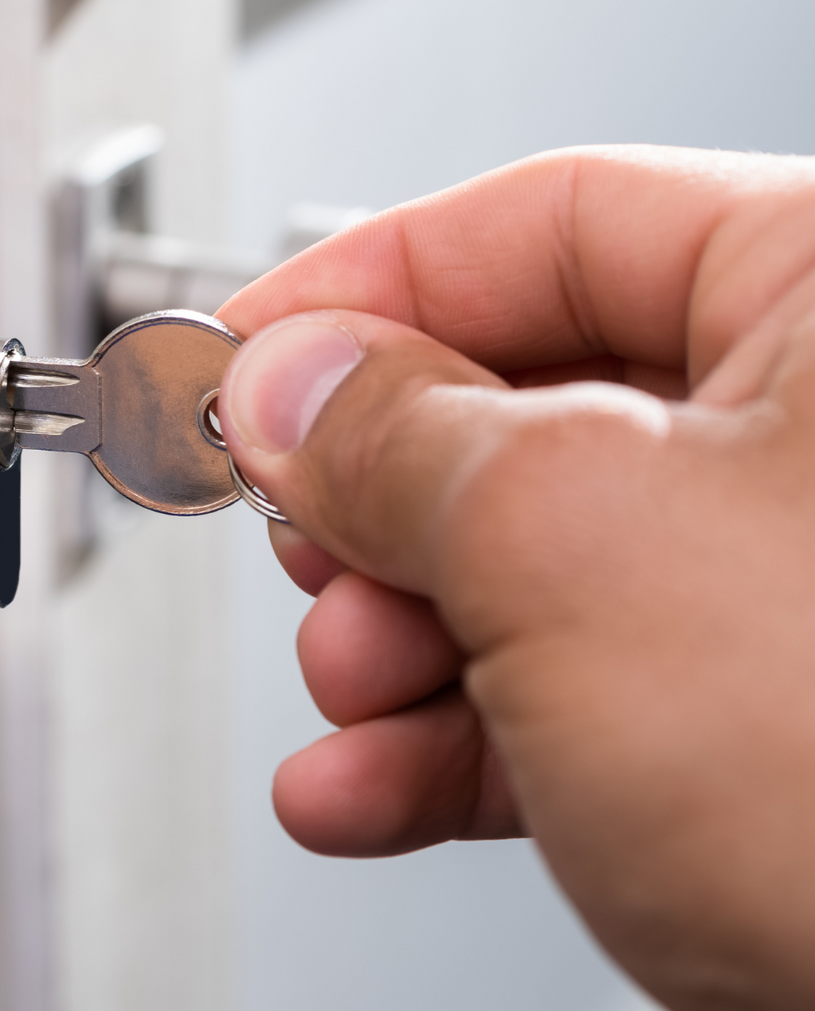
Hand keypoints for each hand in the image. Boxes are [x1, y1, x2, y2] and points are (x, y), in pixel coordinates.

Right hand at [216, 146, 814, 1010]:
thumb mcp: (566, 538)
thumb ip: (390, 433)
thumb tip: (287, 384)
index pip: (551, 220)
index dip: (367, 283)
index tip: (248, 345)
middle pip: (514, 402)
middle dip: (377, 496)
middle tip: (298, 531)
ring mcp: (781, 602)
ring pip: (515, 568)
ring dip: (390, 643)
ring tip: (352, 694)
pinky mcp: (748, 749)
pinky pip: (549, 706)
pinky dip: (436, 750)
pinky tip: (361, 790)